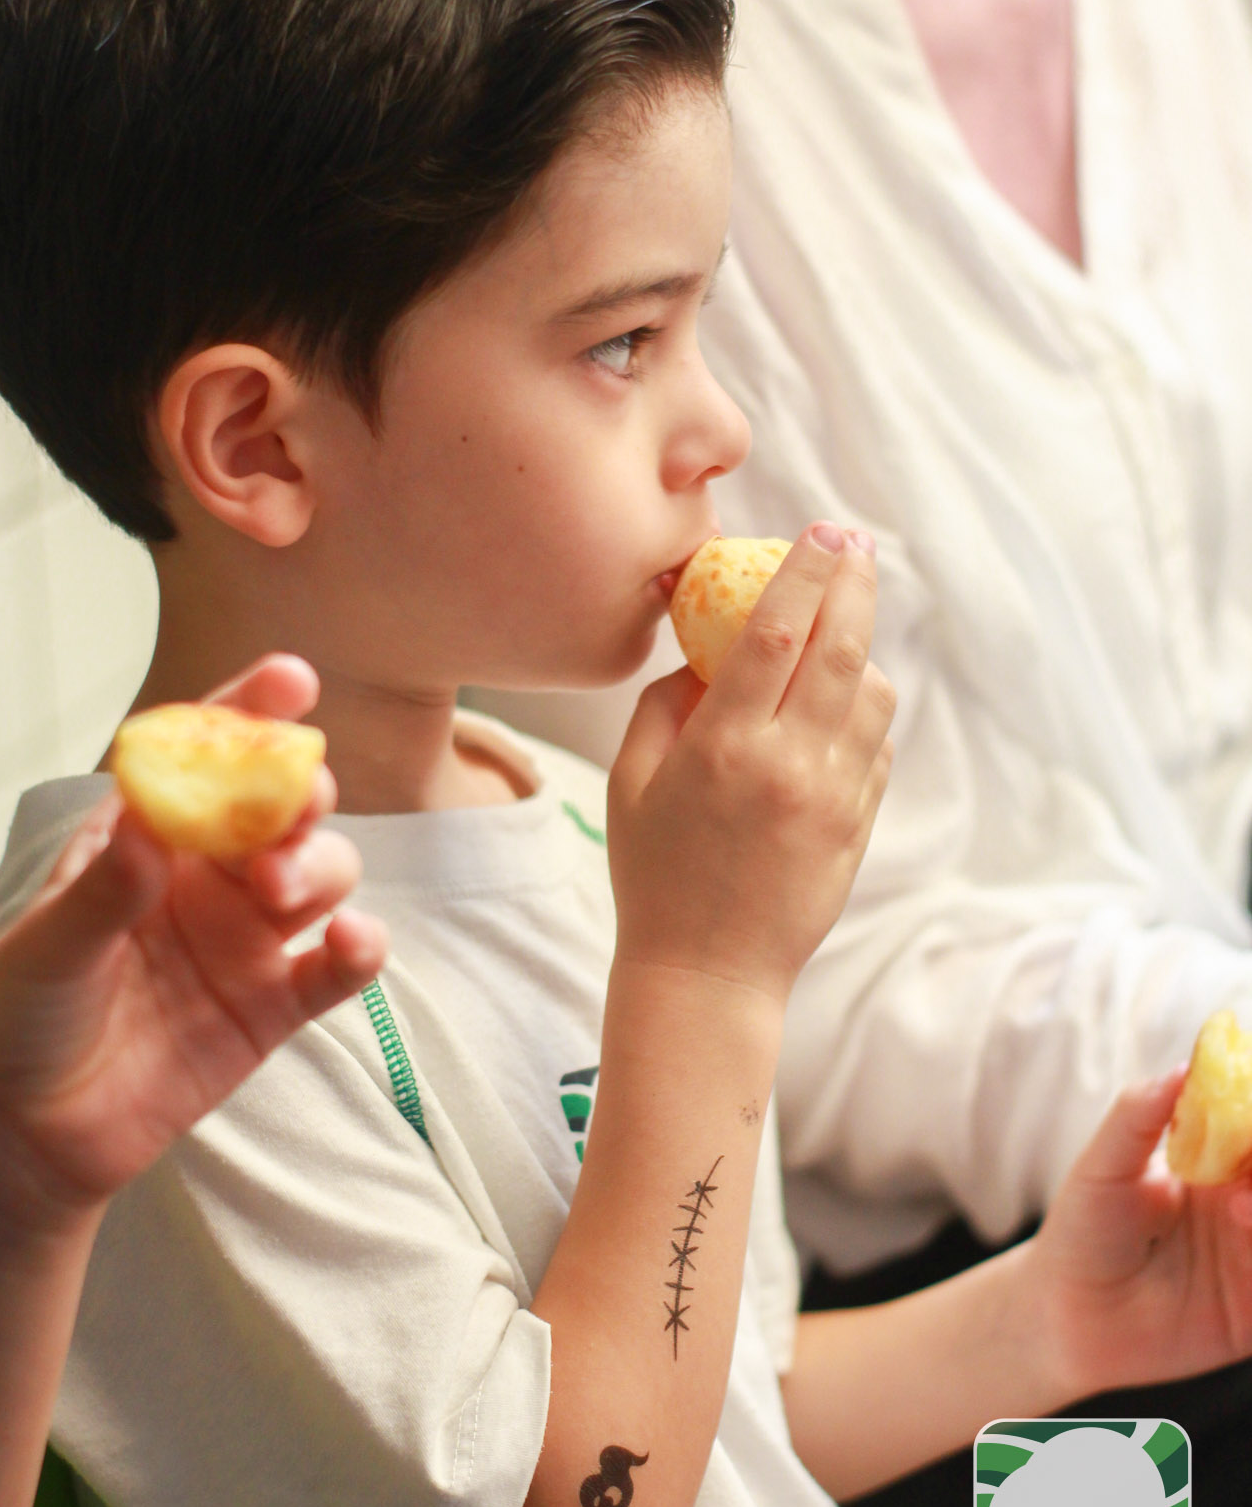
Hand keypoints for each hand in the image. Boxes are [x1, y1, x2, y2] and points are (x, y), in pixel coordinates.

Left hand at [0, 653, 387, 1226]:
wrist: (24, 1136)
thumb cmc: (18, 1019)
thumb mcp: (47, 946)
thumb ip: (107, 891)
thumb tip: (155, 825)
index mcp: (144, 836)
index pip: (203, 755)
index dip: (250, 711)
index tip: (293, 679)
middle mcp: (204, 876)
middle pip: (278, 807)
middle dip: (296, 792)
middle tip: (287, 807)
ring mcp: (244, 938)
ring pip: (319, 873)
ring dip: (318, 866)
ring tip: (281, 889)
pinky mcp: (272, 1006)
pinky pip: (335, 967)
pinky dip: (360, 948)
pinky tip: (353, 943)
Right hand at [607, 525, 894, 1009]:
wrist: (707, 976)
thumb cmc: (653, 875)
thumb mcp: (630, 782)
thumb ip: (665, 706)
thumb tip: (706, 655)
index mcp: (724, 747)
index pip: (778, 633)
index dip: (804, 572)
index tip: (822, 530)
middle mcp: (789, 765)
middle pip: (841, 648)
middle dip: (853, 584)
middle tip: (857, 545)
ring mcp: (833, 798)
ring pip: (872, 695)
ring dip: (860, 652)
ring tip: (837, 635)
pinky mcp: (858, 826)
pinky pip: (876, 747)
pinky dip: (862, 714)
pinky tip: (835, 710)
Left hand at [1029, 1069, 1251, 1400]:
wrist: (1067, 1316)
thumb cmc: (1083, 1230)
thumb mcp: (1104, 1167)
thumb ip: (1139, 1117)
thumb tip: (1183, 1068)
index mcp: (1217, 1163)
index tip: (1250, 1101)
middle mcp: (1246, 1205)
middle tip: (1247, 1167)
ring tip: (1240, 1206)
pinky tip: (1246, 1237)